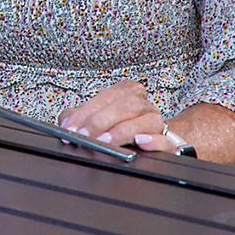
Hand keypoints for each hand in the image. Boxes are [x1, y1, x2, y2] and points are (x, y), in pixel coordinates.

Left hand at [58, 80, 173, 152]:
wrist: (150, 140)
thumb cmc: (119, 126)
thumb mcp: (96, 117)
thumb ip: (79, 117)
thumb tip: (65, 123)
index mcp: (126, 91)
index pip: (106, 96)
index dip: (86, 113)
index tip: (71, 128)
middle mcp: (144, 104)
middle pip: (125, 105)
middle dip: (101, 121)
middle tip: (85, 136)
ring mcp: (158, 121)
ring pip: (146, 119)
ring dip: (122, 131)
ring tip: (105, 141)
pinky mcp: (169, 142)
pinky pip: (165, 140)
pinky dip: (152, 140)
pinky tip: (139, 142)